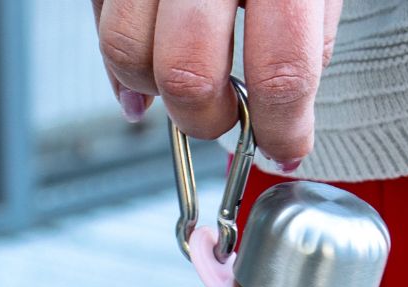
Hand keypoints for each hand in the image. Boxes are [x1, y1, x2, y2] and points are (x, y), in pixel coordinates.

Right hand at [91, 0, 340, 171]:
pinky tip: (146, 69)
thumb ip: (307, 35)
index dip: (281, 131)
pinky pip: (100, 17)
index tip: (283, 149)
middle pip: (188, 75)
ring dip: (155, 92)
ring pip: (127, 53)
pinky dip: (120, 60)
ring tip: (184, 85)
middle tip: (226, 118)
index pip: (281, 74)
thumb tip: (286, 118)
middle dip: (207, 119)